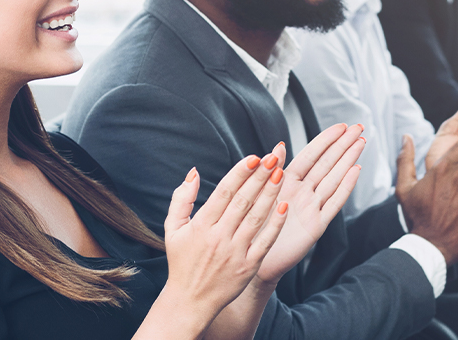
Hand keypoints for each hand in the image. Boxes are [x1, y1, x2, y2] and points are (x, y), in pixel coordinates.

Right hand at [162, 155, 287, 317]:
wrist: (190, 300)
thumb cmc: (182, 262)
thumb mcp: (173, 229)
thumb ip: (182, 199)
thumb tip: (194, 172)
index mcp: (201, 225)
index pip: (223, 192)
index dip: (240, 173)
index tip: (253, 157)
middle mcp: (219, 237)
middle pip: (243, 201)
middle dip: (259, 177)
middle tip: (273, 158)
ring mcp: (235, 252)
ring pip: (256, 217)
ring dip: (270, 194)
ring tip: (281, 174)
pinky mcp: (248, 266)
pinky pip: (265, 241)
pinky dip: (275, 224)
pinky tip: (284, 206)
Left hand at [255, 123, 364, 282]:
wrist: (256, 260)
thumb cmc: (254, 227)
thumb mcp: (260, 194)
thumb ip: (273, 170)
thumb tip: (279, 144)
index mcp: (287, 182)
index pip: (310, 155)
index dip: (325, 140)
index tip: (341, 126)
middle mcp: (303, 192)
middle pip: (327, 163)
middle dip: (343, 145)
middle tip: (359, 128)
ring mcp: (312, 207)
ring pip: (334, 179)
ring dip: (348, 160)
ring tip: (361, 143)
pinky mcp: (317, 225)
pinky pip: (334, 203)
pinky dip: (345, 187)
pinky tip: (356, 171)